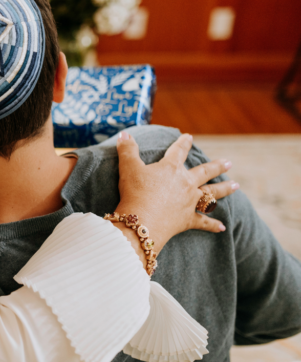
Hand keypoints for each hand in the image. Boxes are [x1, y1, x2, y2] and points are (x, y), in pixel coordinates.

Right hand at [114, 132, 237, 256]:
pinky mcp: (188, 220)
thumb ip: (127, 149)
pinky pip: (203, 222)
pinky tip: (222, 227)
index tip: (189, 137)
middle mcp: (185, 183)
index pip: (178, 151)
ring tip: (236, 185)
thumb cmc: (134, 193)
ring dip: (224, 189)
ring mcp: (190, 202)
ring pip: (211, 194)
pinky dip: (213, 225)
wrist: (141, 222)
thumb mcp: (128, 167)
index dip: (183, 143)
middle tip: (228, 163)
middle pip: (204, 172)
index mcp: (171, 168)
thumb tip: (124, 134)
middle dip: (217, 166)